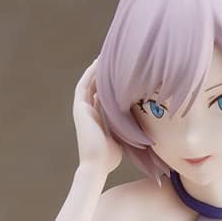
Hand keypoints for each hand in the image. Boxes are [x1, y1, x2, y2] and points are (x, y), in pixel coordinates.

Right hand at [73, 59, 121, 178]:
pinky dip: (90, 74)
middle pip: (95, 86)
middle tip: (116, 58)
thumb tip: (142, 121)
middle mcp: (88, 112)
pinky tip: (98, 63)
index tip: (122, 72)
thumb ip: (125, 126)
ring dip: (97, 69)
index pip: (103, 95)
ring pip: (89, 83)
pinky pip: (84, 85)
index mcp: (97, 118)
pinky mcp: (79, 108)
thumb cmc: (110, 158)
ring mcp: (82, 109)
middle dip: (105, 72)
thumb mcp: (121, 137)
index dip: (111, 84)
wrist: (97, 165)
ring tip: (107, 55)